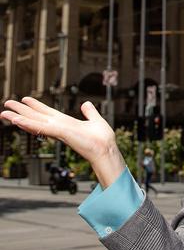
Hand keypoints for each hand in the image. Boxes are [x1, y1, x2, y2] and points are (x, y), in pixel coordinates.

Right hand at [1, 98, 125, 187]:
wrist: (106, 150)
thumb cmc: (102, 140)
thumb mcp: (96, 120)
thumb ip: (90, 112)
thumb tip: (86, 104)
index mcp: (66, 123)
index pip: (47, 113)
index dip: (36, 106)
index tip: (25, 99)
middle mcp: (59, 127)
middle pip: (36, 116)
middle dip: (21, 111)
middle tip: (6, 104)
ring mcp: (58, 131)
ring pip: (34, 122)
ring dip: (19, 117)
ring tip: (4, 113)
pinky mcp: (60, 133)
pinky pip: (41, 128)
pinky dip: (29, 124)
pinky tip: (17, 121)